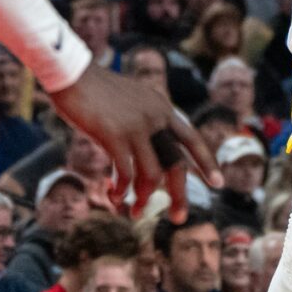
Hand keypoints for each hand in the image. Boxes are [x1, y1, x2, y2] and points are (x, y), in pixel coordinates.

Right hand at [47, 67, 216, 217]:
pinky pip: (125, 173)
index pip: (192, 139)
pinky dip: (121, 190)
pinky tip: (114, 196)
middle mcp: (155, 117)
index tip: (218, 184)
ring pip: (151, 174)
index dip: (207, 162)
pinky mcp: (114, 136)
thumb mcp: (130, 103)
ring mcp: (136, 127)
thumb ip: (144, 124)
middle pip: (176, 163)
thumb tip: (145, 155)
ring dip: (144, 199)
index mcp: (162, 109)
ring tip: (135, 213)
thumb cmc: (96, 90)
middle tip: (179, 218)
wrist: (72, 73)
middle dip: (180, 194)